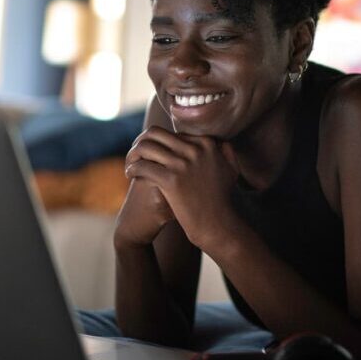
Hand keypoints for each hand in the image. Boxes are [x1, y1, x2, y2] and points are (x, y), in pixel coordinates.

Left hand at [124, 126, 246, 253]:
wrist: (219, 225)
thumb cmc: (223, 201)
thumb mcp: (231, 171)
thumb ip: (225, 152)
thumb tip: (217, 141)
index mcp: (207, 144)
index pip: (173, 133)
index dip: (159, 142)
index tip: (152, 152)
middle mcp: (195, 150)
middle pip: (156, 134)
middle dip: (141, 141)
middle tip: (135, 155)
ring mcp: (183, 164)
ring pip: (146, 147)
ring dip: (133, 154)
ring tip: (130, 164)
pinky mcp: (172, 180)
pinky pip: (143, 166)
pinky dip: (132, 168)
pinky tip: (130, 175)